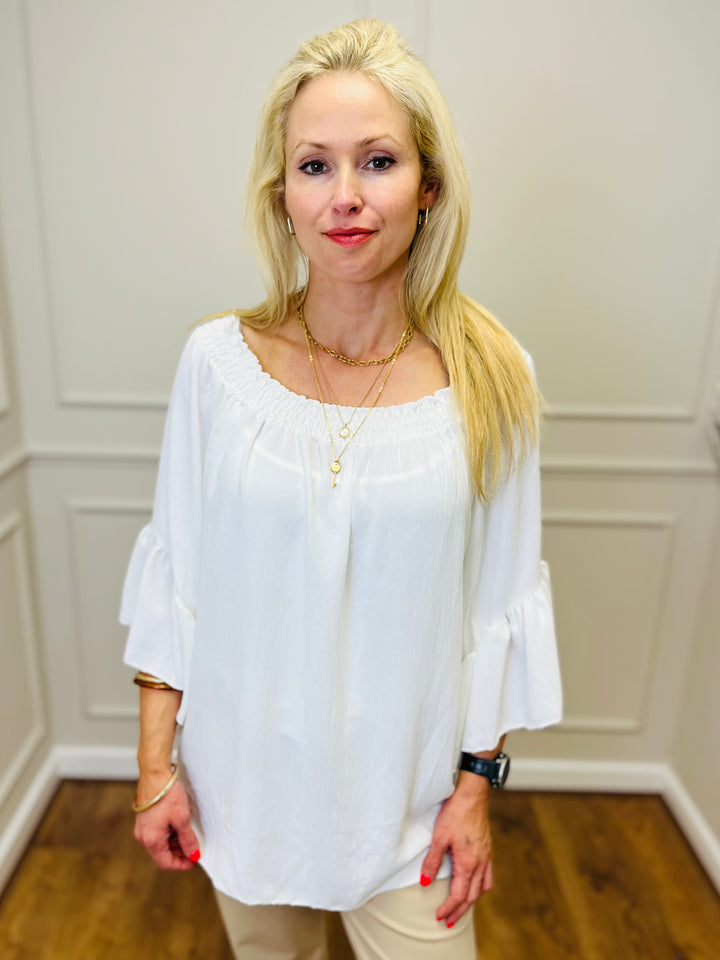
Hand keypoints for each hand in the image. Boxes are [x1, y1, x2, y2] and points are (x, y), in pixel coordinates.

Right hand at [133, 772, 199, 869]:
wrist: (155, 774)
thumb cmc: (167, 795)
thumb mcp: (182, 819)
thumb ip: (188, 839)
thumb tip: (193, 854)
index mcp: (151, 840)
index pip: (166, 862)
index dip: (181, 864)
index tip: (194, 860)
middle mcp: (143, 837)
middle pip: (162, 854)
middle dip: (179, 853)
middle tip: (194, 848)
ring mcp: (142, 828)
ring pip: (160, 844)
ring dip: (174, 844)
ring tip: (189, 836)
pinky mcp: (144, 819)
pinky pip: (156, 834)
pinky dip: (168, 835)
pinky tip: (179, 827)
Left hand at [420, 781, 492, 925]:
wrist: (473, 795)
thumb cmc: (455, 813)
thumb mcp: (439, 837)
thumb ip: (432, 861)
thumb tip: (424, 882)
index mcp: (468, 863)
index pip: (459, 895)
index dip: (449, 908)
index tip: (439, 916)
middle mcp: (480, 863)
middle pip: (472, 896)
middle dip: (459, 911)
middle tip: (448, 921)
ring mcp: (486, 856)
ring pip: (482, 888)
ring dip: (471, 901)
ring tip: (461, 906)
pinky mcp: (487, 849)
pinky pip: (488, 876)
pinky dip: (481, 886)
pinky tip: (474, 883)